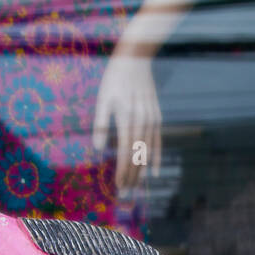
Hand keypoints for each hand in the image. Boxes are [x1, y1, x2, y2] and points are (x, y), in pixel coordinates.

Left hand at [91, 49, 161, 192]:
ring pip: (148, 152)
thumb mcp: (103, 98)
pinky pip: (157, 143)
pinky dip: (155, 158)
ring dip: (142, 171)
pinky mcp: (157, 118)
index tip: (119, 186)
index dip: (122, 171)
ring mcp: (152, 121)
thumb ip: (100, 124)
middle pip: (137, 156)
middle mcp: (142, 122)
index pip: (125, 152)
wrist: (136, 59)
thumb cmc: (115, 78)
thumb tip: (97, 149)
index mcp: (127, 118)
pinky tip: (153, 173)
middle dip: (132, 176)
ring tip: (137, 187)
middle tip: (126, 194)